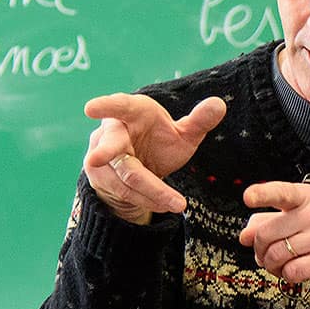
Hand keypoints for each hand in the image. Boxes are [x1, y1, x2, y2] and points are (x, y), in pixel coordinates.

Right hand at [79, 93, 226, 223]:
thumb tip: (219, 104)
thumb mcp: (182, 134)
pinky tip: (165, 204)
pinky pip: (124, 191)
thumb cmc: (160, 142)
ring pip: (125, 176)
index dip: (105, 106)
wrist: (142, 168)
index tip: (90, 108)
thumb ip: (199, 121)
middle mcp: (111, 131)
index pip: (118, 106)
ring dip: (151, 192)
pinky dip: (147, 200)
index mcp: (132, 112)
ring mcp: (100, 155)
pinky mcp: (100, 177)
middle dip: (105, 153)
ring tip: (178, 204)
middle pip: (112, 146)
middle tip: (95, 159)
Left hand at [237, 182, 309, 303]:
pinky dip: (287, 276)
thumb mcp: (301, 221)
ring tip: (280, 265)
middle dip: (260, 250)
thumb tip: (245, 235)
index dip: (262, 194)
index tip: (248, 198)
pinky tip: (295, 272)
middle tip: (265, 255)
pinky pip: (291, 271)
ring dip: (272, 266)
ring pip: (277, 255)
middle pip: (267, 233)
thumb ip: (269, 222)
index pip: (282, 192)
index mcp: (309, 198)